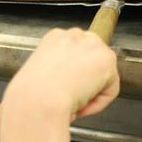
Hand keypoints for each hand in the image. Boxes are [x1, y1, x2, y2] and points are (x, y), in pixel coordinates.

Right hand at [4, 28, 119, 122]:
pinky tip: (82, 105)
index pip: (75, 53)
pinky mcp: (106, 60)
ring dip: (92, 93)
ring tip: (74, 103)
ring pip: (103, 75)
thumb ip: (58, 70)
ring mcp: (92, 45)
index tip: (65, 91)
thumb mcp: (40, 74)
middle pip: (93, 58)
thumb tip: (71, 81)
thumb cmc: (31, 94)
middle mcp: (74, 35)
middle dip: (87, 80)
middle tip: (74, 99)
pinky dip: (99, 103)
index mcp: (55, 37)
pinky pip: (111, 89)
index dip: (73, 76)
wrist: (37, 100)